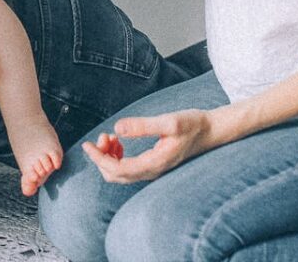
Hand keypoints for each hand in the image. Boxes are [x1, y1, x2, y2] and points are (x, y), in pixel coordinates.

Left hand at [81, 109, 216, 183]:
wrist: (210, 131)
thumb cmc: (192, 124)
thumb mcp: (168, 121)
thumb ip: (143, 125)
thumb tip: (116, 128)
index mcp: (154, 163)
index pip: (117, 169)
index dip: (98, 158)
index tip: (87, 144)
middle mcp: (152, 171)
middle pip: (115, 175)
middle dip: (101, 158)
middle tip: (101, 137)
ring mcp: (152, 170)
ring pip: (121, 173)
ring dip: (109, 157)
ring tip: (109, 137)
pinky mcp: (153, 164)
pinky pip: (128, 168)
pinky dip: (117, 157)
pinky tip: (119, 141)